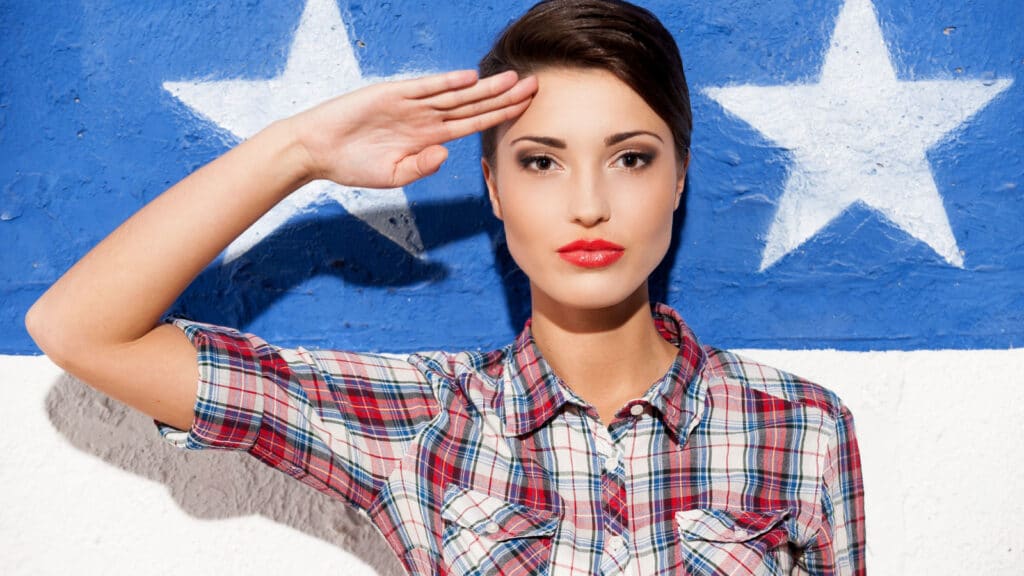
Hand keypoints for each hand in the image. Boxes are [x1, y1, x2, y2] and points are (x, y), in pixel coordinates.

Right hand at [289, 70, 536, 188]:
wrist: (318, 150)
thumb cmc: (354, 164)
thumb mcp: (393, 175)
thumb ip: (421, 166)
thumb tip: (444, 155)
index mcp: (429, 137)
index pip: (473, 124)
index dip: (500, 117)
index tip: (526, 111)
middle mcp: (426, 118)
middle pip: (473, 105)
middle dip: (504, 97)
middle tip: (536, 87)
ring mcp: (410, 104)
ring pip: (455, 95)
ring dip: (484, 88)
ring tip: (513, 80)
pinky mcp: (390, 94)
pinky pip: (423, 89)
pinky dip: (445, 83)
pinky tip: (468, 79)